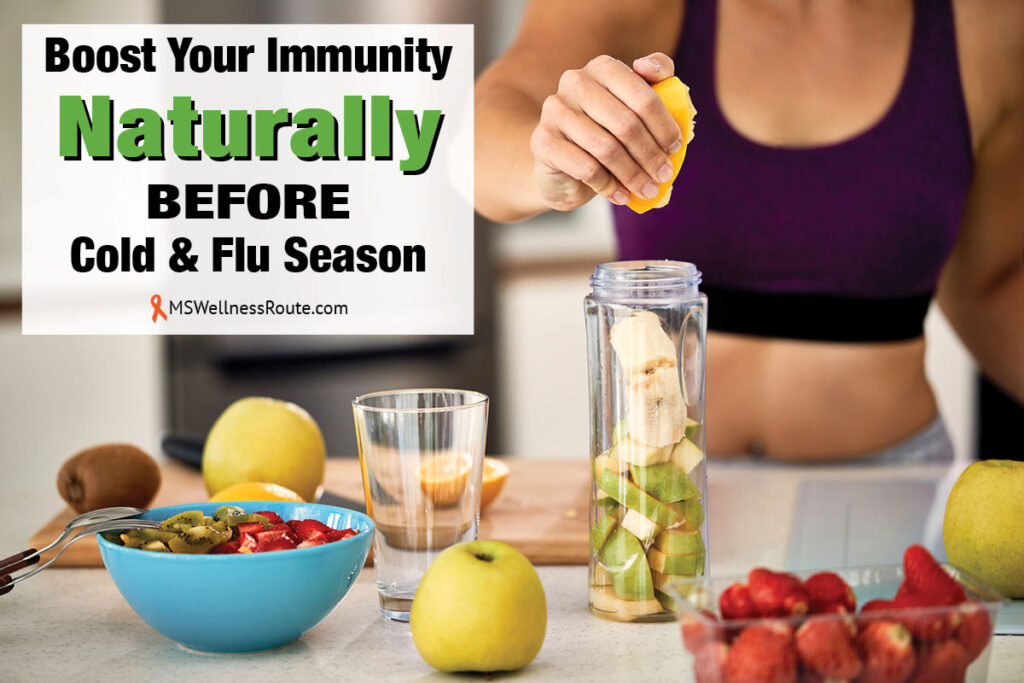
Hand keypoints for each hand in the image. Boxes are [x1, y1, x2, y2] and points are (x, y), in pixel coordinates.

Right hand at [529, 52, 682, 211]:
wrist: (559, 166)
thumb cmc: (604, 134)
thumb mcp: (632, 108)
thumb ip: (655, 83)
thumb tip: (650, 68)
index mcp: (603, 68)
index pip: (643, 96)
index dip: (664, 126)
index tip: (675, 149)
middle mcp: (575, 82)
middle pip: (626, 124)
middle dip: (650, 155)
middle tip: (663, 176)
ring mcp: (555, 111)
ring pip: (606, 148)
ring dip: (633, 175)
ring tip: (647, 190)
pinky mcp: (543, 141)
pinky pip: (586, 168)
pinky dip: (609, 186)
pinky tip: (621, 196)